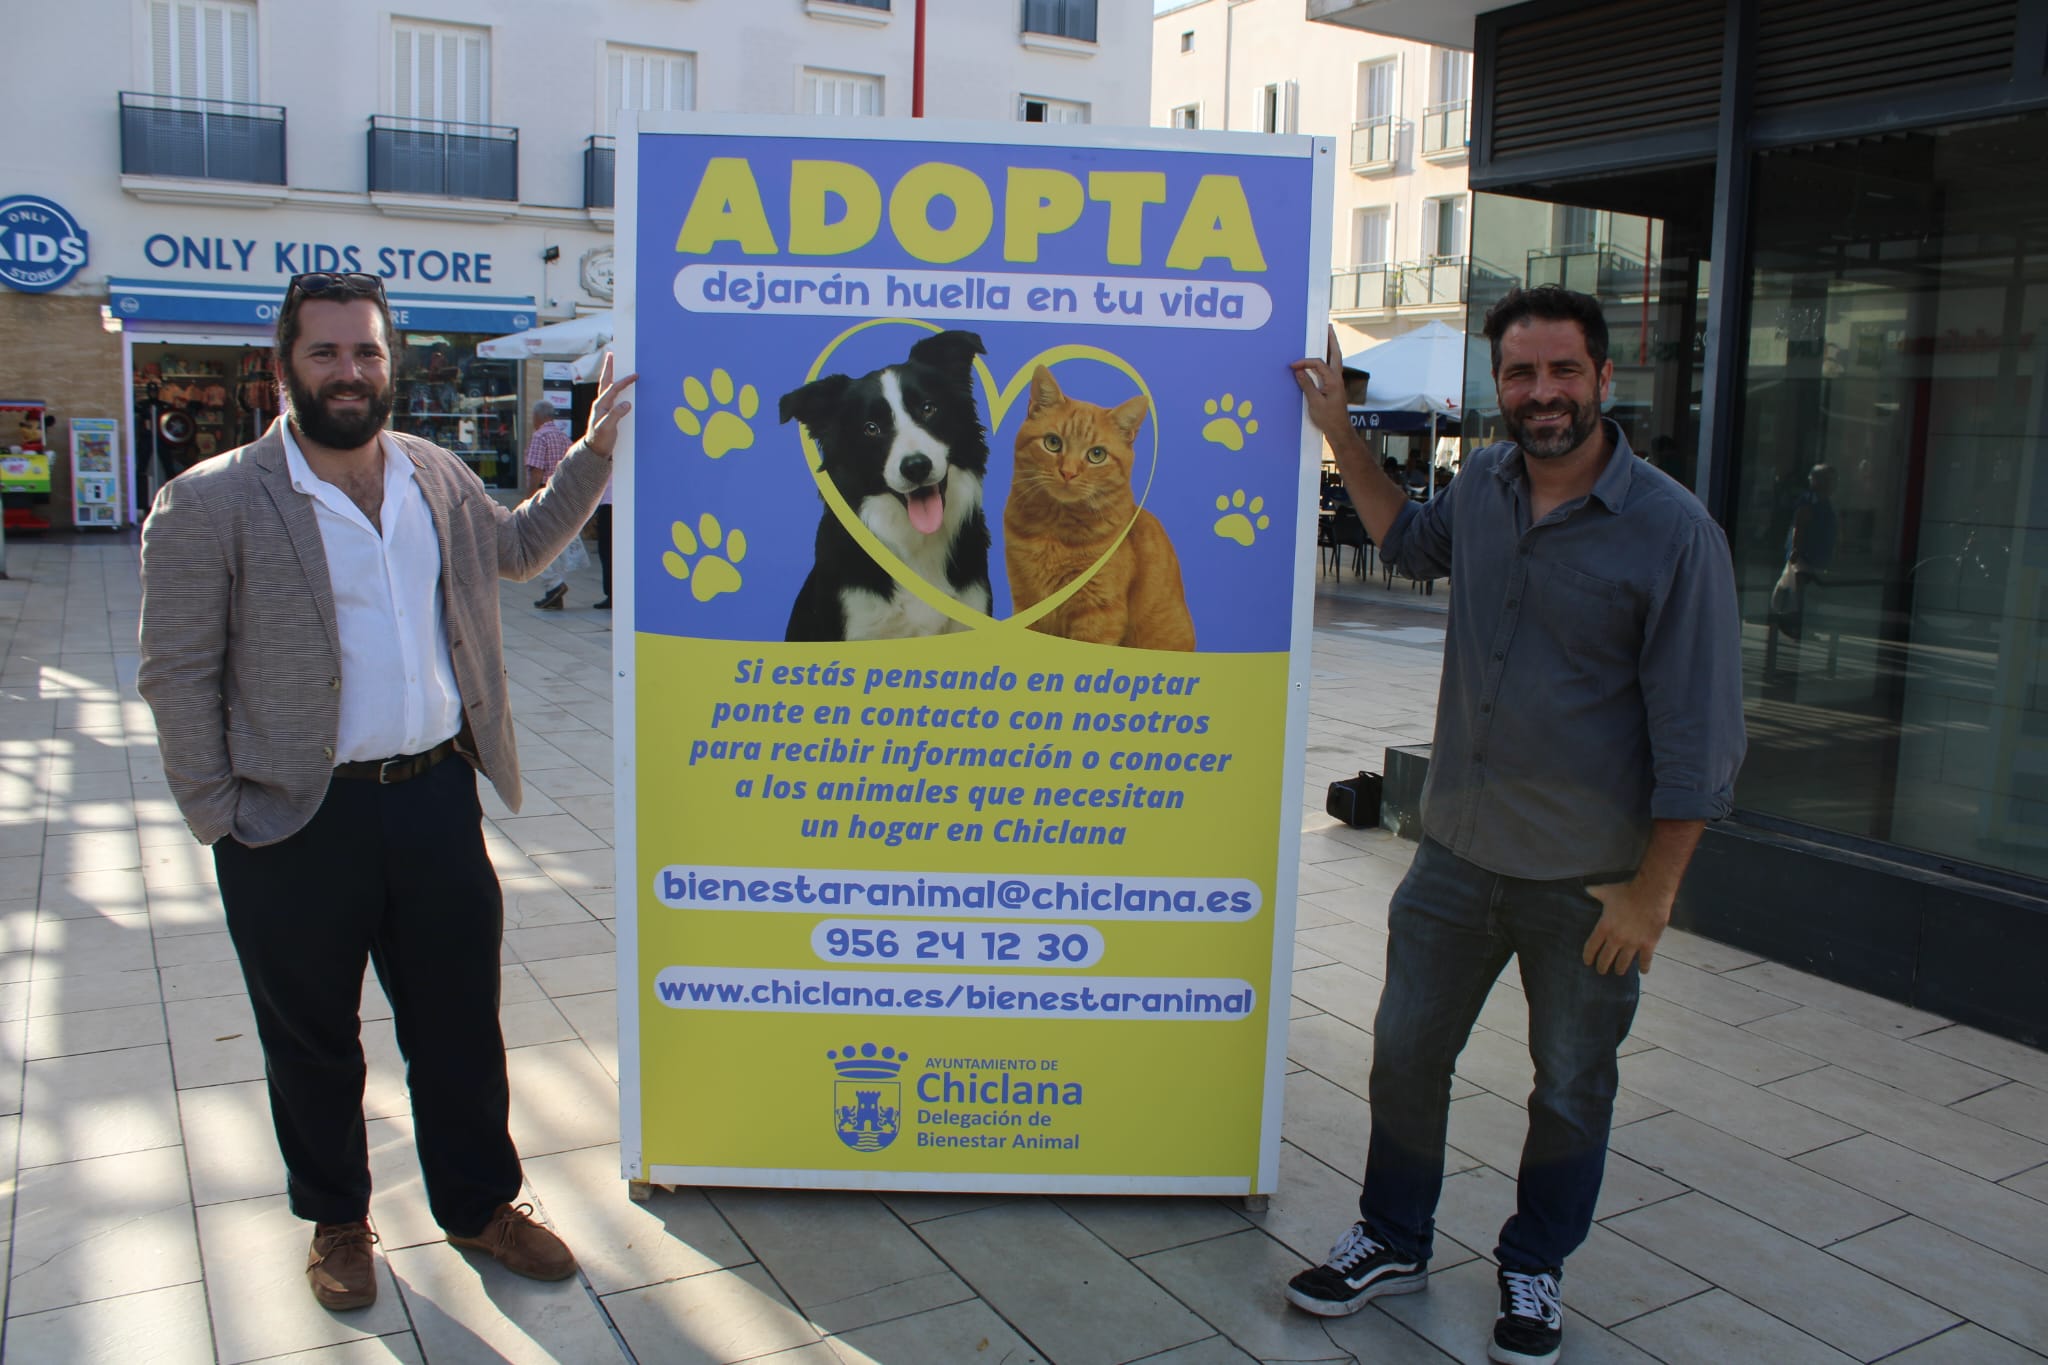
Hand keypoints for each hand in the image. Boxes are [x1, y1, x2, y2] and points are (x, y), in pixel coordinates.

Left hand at [584, 352, 638, 457]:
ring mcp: (603, 407)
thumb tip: (627, 404)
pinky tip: (619, 386)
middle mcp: (600, 403)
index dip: (624, 381)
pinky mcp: (606, 412)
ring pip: (607, 386)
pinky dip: (615, 386)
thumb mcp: (607, 428)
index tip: (635, 375)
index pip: (613, 389)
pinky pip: (611, 395)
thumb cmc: (600, 439)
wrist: (594, 450)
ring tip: (614, 364)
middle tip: (611, 354)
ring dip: (610, 374)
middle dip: (609, 367)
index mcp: (600, 405)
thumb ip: (616, 415)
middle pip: (605, 381)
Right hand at [1290, 325, 1352, 445]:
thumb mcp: (1314, 402)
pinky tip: (1323, 358)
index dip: (1305, 363)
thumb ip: (1307, 385)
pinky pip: (1332, 368)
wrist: (1339, 430)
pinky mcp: (1335, 387)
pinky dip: (1328, 359)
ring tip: (1327, 337)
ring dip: (1331, 348)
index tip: (1292, 367)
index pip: (1318, 364)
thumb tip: (1298, 371)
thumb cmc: (1328, 418)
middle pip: (1336, 354)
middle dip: (1331, 340)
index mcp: (1333, 380)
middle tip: (1328, 327)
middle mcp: (1337, 378)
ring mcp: (1337, 382)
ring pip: (1336, 360)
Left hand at [1582, 878, 1670, 974]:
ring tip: (1618, 972)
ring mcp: (1633, 943)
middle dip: (1602, 966)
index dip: (1588, 956)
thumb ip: (1594, 892)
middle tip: (1601, 971)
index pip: (1591, 947)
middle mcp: (1616, 938)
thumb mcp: (1606, 891)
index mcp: (1604, 927)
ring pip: (1623, 963)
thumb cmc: (1627, 891)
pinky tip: (1643, 971)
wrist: (1651, 893)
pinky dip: (1644, 967)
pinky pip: (1645, 960)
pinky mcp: (1648, 944)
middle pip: (1606, 958)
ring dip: (1620, 969)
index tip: (1587, 962)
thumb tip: (1585, 889)